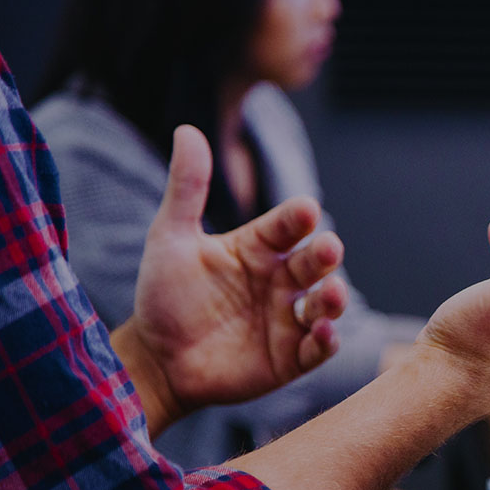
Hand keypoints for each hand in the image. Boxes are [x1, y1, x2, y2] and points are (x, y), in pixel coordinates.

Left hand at [113, 125, 348, 434]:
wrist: (155, 360)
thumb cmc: (164, 296)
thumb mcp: (170, 238)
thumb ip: (186, 188)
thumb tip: (187, 130)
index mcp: (258, 248)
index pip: (287, 226)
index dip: (297, 218)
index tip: (305, 209)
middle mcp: (280, 280)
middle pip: (314, 263)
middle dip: (325, 255)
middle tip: (328, 248)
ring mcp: (288, 319)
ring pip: (325, 304)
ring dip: (334, 299)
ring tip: (331, 294)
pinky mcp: (290, 358)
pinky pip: (317, 348)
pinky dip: (326, 341)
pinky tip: (322, 333)